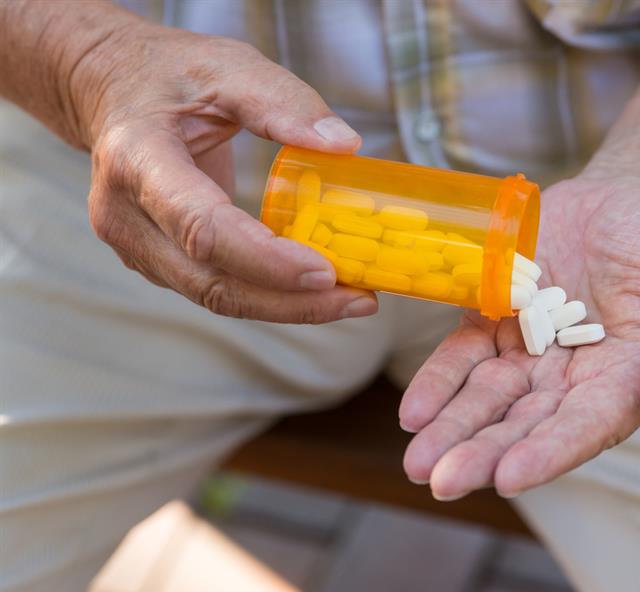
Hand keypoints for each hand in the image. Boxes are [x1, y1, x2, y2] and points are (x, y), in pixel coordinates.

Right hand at [73, 18, 376, 321]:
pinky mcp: (156, 260)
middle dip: (290, 301)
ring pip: (215, 296)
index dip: (264, 259)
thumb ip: (283, 101)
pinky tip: (317, 289)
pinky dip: (268, 295)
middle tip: (359, 299)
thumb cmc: (169, 75)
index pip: (201, 227)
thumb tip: (344, 145)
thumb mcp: (227, 66)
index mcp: (137, 159)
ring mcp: (135, 246)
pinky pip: (216, 288)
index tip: (325, 272)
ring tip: (351, 299)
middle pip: (212, 282)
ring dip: (286, 307)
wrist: (110, 88)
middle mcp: (124, 215)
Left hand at [399, 171, 639, 498]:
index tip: (509, 476)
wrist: (633, 196)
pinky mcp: (497, 317)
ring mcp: (530, 349)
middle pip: (524, 424)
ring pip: (486, 397)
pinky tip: (414, 410)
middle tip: (442, 480)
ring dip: (451, 429)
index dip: (548, 452)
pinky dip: (438, 381)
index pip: (585, 427)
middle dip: (483, 454)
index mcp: (625, 381)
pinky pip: (462, 353)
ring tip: (416, 459)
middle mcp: (573, 378)